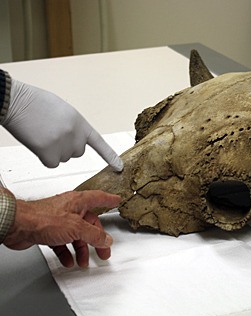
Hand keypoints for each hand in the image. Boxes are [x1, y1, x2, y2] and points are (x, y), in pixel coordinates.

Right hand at [2, 79, 122, 170]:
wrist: (18, 102)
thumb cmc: (37, 103)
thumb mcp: (64, 111)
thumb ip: (72, 126)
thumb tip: (71, 138)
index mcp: (81, 124)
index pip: (99, 143)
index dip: (110, 156)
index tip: (120, 167)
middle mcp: (76, 136)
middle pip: (77, 152)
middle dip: (66, 146)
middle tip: (51, 132)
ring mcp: (64, 146)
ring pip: (63, 158)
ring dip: (54, 150)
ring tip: (43, 133)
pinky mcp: (50, 154)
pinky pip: (52, 164)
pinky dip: (44, 157)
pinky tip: (38, 143)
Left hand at [3, 190, 121, 267]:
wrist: (17, 226)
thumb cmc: (42, 218)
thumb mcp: (76, 227)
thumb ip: (94, 235)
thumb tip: (106, 239)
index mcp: (78, 202)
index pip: (98, 198)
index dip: (109, 199)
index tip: (116, 200)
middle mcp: (69, 210)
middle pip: (89, 224)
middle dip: (96, 239)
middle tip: (103, 250)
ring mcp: (59, 221)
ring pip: (76, 236)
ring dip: (81, 249)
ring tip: (83, 260)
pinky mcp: (49, 231)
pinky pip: (63, 243)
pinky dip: (67, 252)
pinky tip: (68, 260)